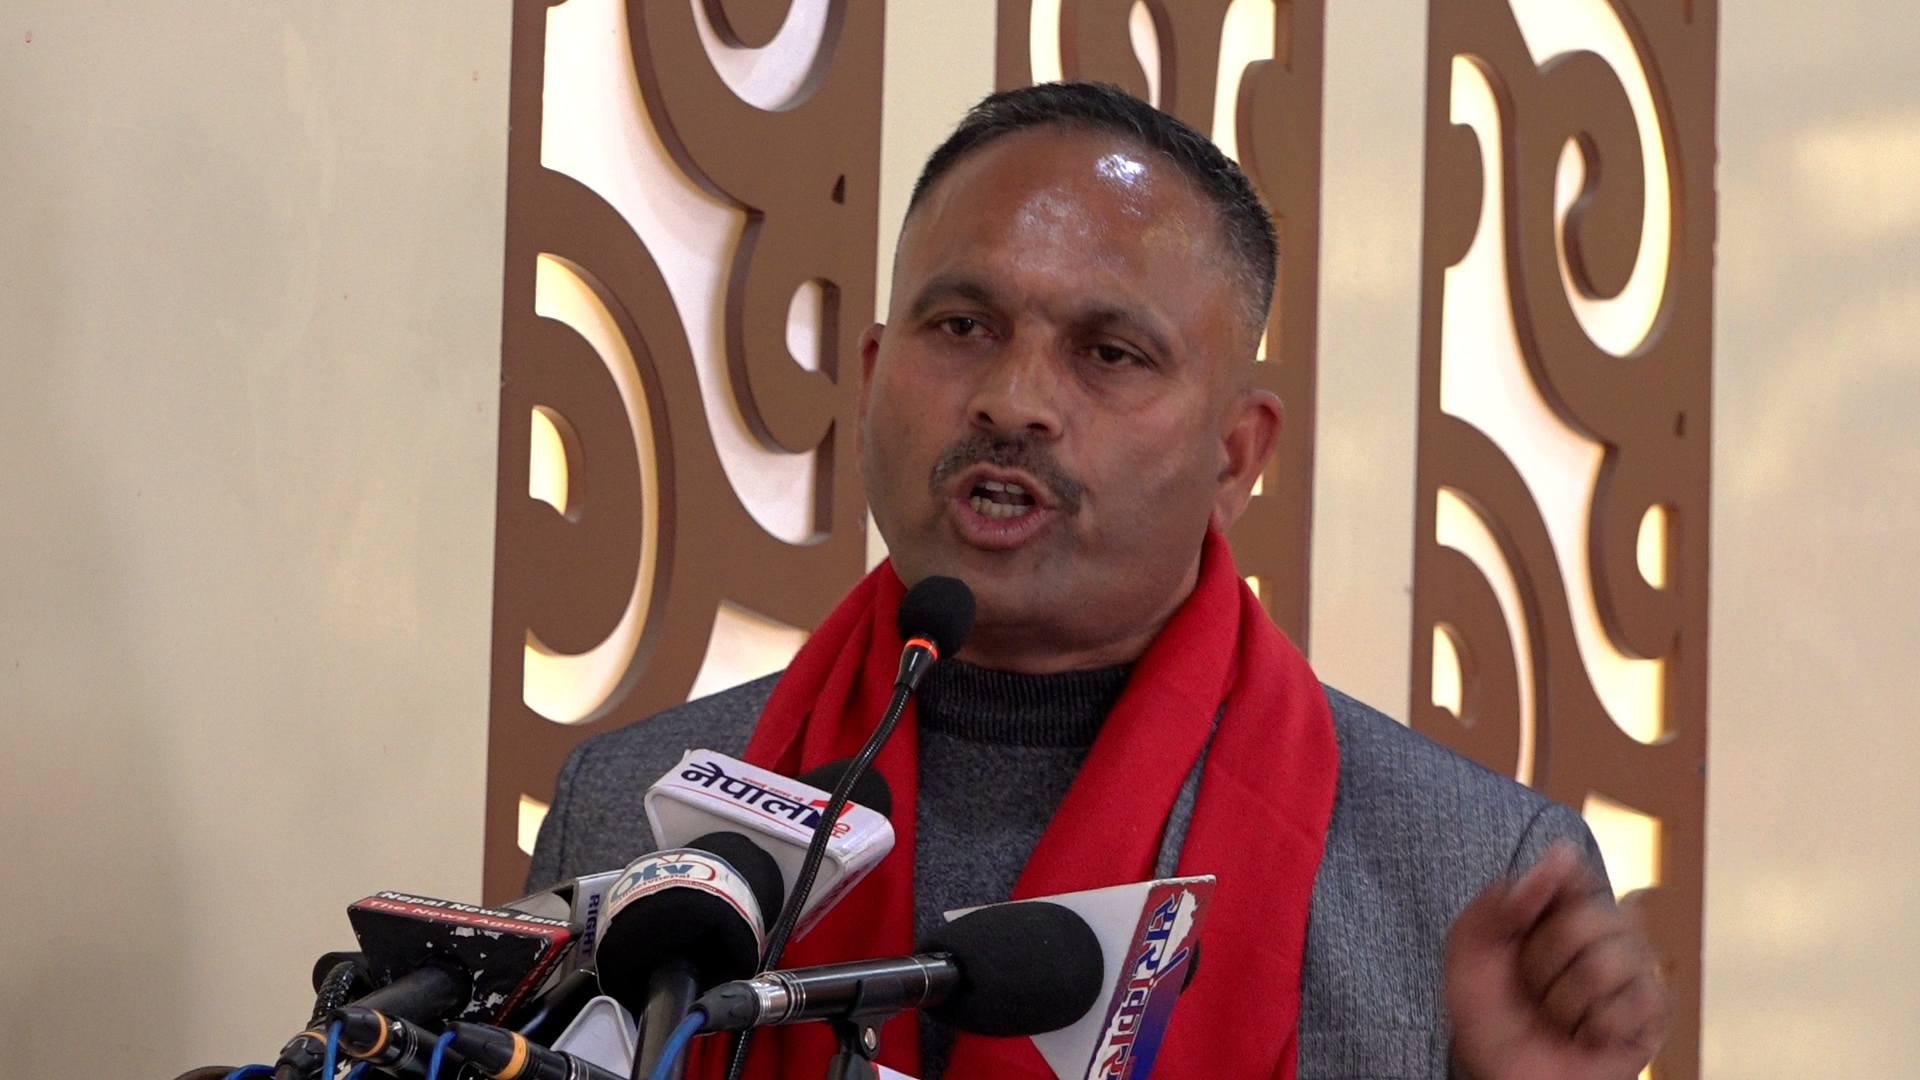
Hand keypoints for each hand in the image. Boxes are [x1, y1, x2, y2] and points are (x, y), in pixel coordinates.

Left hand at [1444, 842, 1669, 1079]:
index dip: (1545, 896)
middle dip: (1542, 962)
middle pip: (1589, 918)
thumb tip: (1559, 854)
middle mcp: (1608, 927)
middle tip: (1532, 985)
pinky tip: (1585, 1031)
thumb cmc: (1487, 1006)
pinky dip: (1593, 1026)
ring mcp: (1636, 967)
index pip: (1573, 871)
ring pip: (1606, 965)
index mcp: (1562, 903)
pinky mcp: (1654, 1010)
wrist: (1498, 1069)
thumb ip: (1505, 898)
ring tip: (1557, 1013)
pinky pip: (1630, 1006)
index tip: (1518, 923)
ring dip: (1563, 1001)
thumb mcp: (1470, 947)